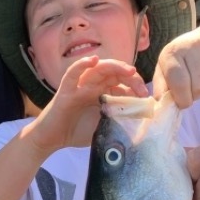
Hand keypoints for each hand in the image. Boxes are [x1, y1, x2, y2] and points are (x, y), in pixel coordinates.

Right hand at [29, 55, 147, 153]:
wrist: (53, 139)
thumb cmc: (77, 131)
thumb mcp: (105, 125)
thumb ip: (120, 118)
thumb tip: (140, 114)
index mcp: (104, 92)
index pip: (123, 82)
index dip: (136, 86)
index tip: (146, 97)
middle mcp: (93, 85)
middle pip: (114, 72)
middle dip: (131, 78)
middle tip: (142, 89)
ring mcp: (80, 86)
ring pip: (98, 69)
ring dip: (115, 67)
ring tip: (129, 71)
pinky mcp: (66, 90)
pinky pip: (73, 74)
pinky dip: (82, 65)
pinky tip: (93, 60)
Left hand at [152, 33, 199, 108]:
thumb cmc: (180, 63)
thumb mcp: (164, 73)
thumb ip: (161, 89)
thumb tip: (162, 104)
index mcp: (172, 52)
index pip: (179, 82)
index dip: (183, 99)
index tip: (183, 102)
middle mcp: (193, 45)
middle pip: (199, 85)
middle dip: (197, 96)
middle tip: (194, 91)